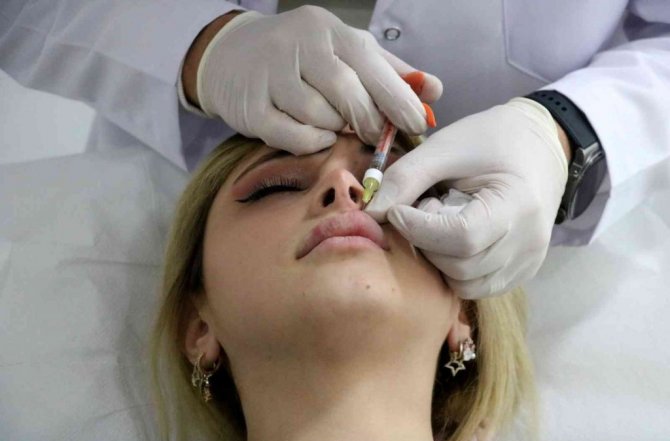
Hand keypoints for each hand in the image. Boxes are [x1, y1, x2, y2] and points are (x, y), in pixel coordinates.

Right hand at [185, 6, 441, 153]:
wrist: (231, 55)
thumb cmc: (303, 57)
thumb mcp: (347, 52)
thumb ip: (391, 72)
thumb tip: (435, 91)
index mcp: (329, 30)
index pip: (371, 67)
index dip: (398, 101)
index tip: (417, 125)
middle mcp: (298, 46)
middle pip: (346, 94)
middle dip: (368, 122)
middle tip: (374, 136)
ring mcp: (270, 75)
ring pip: (319, 117)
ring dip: (335, 130)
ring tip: (335, 126)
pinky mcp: (250, 106)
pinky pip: (291, 136)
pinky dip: (310, 142)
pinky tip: (315, 135)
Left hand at [365, 98, 568, 298]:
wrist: (539, 146)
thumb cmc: (490, 140)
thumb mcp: (445, 147)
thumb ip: (406, 178)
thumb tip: (370, 215)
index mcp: (518, 204)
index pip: (462, 237)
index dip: (419, 229)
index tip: (398, 211)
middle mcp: (529, 243)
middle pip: (459, 266)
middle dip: (426, 243)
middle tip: (424, 211)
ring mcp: (527, 263)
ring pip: (464, 283)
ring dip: (437, 259)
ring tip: (440, 224)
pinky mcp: (521, 273)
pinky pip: (476, 287)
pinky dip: (453, 270)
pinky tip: (452, 240)